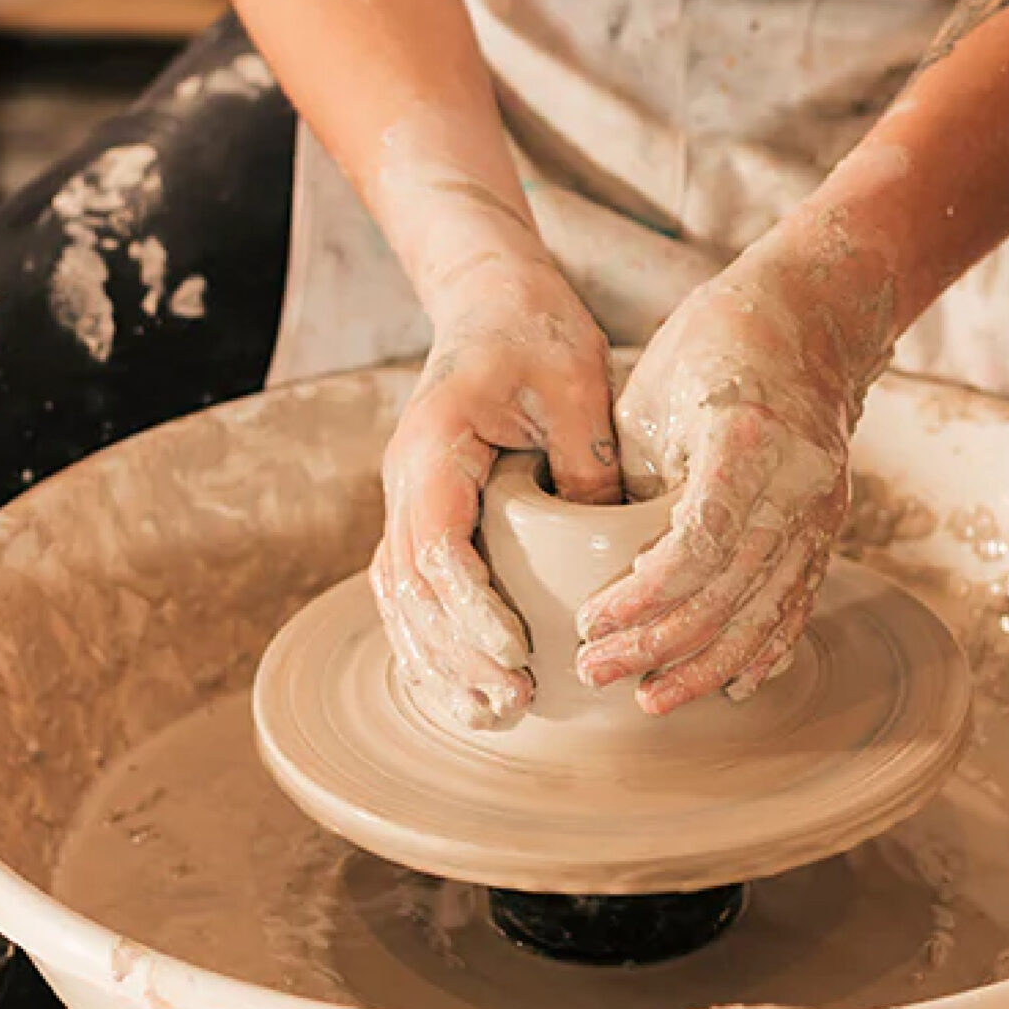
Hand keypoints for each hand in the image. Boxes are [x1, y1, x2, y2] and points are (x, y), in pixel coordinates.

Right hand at [371, 265, 618, 728]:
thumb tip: (607, 542)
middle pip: (408, 590)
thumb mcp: (575, 382)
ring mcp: (410, 501)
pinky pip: (414, 595)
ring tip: (494, 714)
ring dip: (440, 663)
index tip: (514, 653)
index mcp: (433, 448)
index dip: (470, 609)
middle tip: (513, 703)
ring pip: (401, 602)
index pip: (436, 546)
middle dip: (456, 655)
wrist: (491, 294)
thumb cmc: (534, 330)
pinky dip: (434, 647)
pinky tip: (468, 693)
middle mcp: (406, 482)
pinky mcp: (430, 516)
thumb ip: (586, 458)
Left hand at [575, 242, 894, 713]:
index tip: (592, 622)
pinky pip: (799, 603)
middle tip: (596, 671)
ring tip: (652, 700)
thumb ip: (630, 478)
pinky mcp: (830, 525)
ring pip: (766, 612)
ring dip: (706, 667)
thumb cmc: (713, 342)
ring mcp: (822, 509)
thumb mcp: (650, 395)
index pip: (698, 545)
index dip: (643, 597)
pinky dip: (765, 650)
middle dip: (659, 646)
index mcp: (744, 439)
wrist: (810, 315)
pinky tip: (732, 686)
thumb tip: (593, 562)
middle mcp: (797, 481)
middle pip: (728, 592)